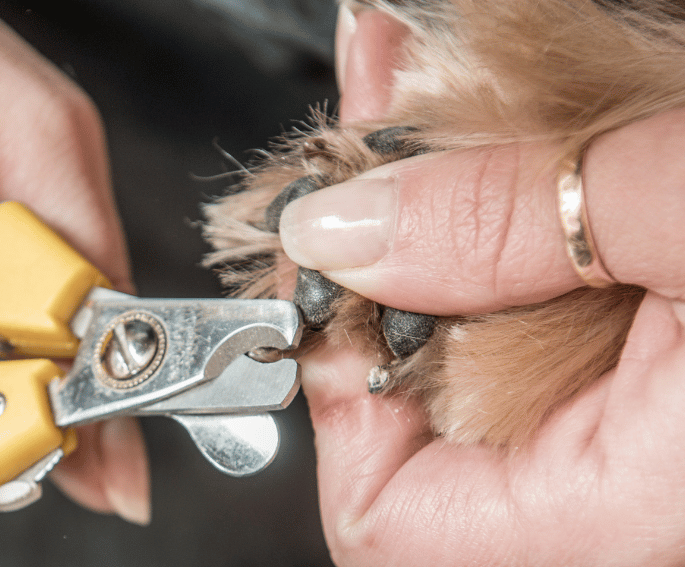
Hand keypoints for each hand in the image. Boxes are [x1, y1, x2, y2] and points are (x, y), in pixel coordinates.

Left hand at [277, 6, 684, 564]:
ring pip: (483, 364)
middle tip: (374, 142)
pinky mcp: (680, 399)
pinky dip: (516, 232)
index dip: (338, 388)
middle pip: (422, 423)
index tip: (335, 265)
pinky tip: (512, 140)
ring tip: (424, 103)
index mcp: (638, 520)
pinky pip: (553, 331)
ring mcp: (659, 460)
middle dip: (384, 267)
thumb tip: (339, 227)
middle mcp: (640, 518)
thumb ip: (500, 227)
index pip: (387, 519)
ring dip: (444, 225)